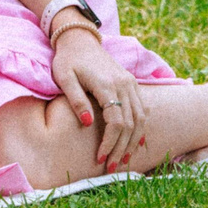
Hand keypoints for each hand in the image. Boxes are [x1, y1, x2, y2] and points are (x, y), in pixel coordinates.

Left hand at [51, 21, 146, 172]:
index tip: (99, 158)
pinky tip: (136, 143)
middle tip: (110, 168)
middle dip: (121, 148)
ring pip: (141, 119)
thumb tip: (88, 123)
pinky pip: (142, 110)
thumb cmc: (68, 60)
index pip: (116, 121)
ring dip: (133, 142)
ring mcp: (131, 84)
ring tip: (123, 161)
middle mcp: (124, 84)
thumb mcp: (64, 78)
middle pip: (131, 124)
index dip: (110, 143)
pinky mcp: (132, 84)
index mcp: (107, 84)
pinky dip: (141, 129)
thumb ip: (76, 100)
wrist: (80, 39)